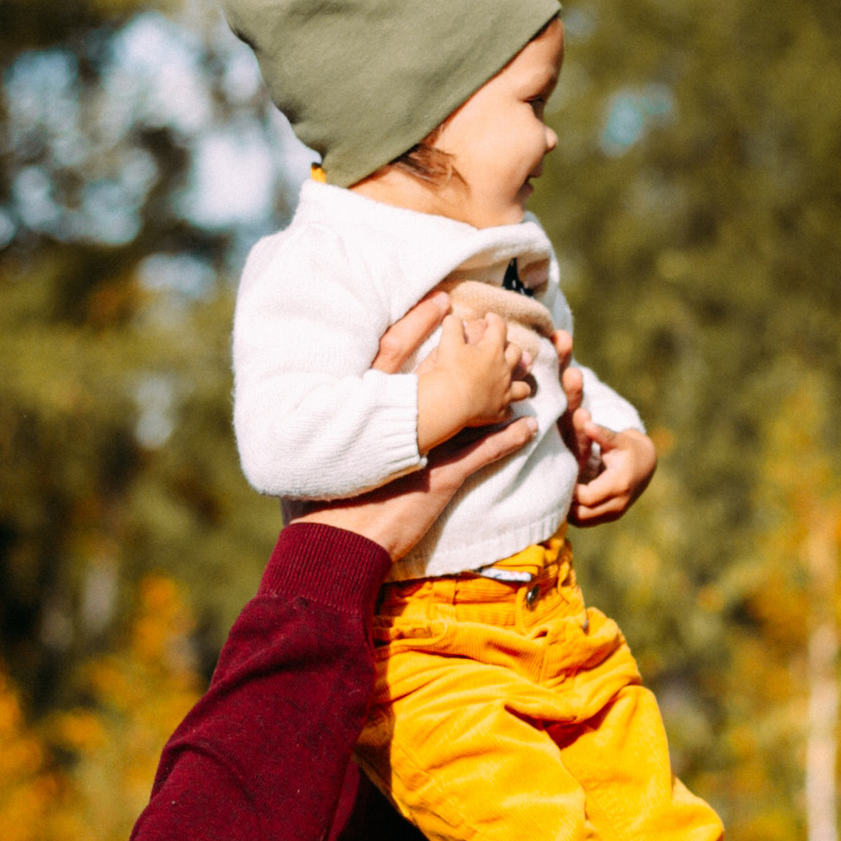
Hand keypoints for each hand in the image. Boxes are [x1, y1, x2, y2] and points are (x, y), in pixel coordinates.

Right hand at [291, 289, 534, 560]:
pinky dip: (508, 440)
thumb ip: (326, 425)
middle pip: (447, 373)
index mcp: (371, 405)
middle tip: (498, 330)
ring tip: (523, 377)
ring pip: (474, 409)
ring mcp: (427, 446)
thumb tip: (313, 412)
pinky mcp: (443, 476)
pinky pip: (484, 452)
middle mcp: (404, 419)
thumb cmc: (321, 497)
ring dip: (500, 393)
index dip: (423, 325)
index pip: (399, 351)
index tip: (445, 303)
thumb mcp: (322, 446)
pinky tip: (527, 429)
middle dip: (475, 350)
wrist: (337, 537)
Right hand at [407, 293, 538, 451]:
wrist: (449, 400)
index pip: (499, 328)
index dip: (495, 320)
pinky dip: (507, 408)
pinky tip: (503, 408)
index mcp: (492, 350)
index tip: (490, 318)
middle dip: (511, 348)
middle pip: (516, 354)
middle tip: (502, 347)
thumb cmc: (448, 369)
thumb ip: (452, 327)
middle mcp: (504, 370)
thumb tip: (454, 319)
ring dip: (520, 381)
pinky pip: (509, 411)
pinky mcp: (498, 412)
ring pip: (523, 386)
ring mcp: (504, 392)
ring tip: (514, 380)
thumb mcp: (448, 342)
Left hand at [558, 357, 658, 524]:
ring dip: (568, 511)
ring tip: (557, 492)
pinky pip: (586, 521)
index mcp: (619, 484)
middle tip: (552, 487)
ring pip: (583, 521)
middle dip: (565, 503)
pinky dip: (574, 513)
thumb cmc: (629, 448)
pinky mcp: (610, 516)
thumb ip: (602, 433)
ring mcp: (615, 513)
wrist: (646, 463)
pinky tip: (566, 498)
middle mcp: (618, 503)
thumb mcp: (618, 439)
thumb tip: (587, 423)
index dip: (570, 491)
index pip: (587, 497)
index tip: (559, 477)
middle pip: (583, 514)